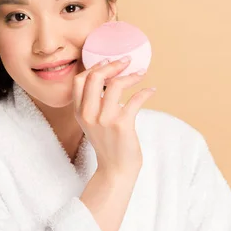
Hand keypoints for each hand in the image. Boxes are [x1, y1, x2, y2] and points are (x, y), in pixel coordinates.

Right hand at [72, 56, 155, 174]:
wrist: (115, 169)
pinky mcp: (122, 125)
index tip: (108, 62)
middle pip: (95, 77)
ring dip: (131, 76)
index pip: (79, 80)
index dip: (94, 67)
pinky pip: (135, 100)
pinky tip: (151, 91)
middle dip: (112, 65)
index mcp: (80, 112)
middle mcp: (89, 114)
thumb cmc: (108, 144)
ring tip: (141, 74)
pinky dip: (145, 92)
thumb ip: (93, 104)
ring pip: (115, 85)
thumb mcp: (92, 123)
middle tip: (126, 61)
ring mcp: (104, 119)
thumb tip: (109, 79)